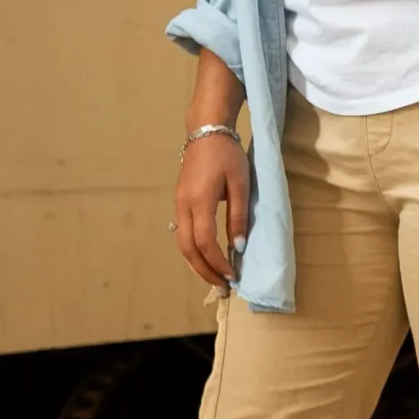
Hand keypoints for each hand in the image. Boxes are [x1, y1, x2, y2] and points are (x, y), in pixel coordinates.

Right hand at [174, 131, 250, 289]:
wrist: (206, 131)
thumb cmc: (227, 154)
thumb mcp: (240, 183)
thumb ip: (238, 215)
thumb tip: (238, 246)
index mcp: (199, 201)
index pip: (206, 242)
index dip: (218, 263)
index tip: (233, 276)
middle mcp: (184, 206)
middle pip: (188, 249)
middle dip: (205, 271)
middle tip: (223, 287)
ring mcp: (179, 204)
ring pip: (183, 243)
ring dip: (197, 264)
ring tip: (215, 278)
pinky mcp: (180, 202)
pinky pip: (183, 234)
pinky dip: (194, 251)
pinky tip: (207, 258)